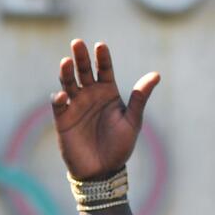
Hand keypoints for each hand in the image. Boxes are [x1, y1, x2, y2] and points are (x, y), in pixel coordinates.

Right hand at [52, 39, 158, 181]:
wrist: (102, 172)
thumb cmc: (119, 147)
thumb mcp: (133, 121)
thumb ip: (140, 97)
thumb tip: (156, 74)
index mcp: (108, 92)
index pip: (104, 69)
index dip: (102, 57)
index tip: (100, 46)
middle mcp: (90, 95)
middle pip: (84, 70)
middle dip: (81, 56)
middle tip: (77, 43)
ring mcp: (75, 105)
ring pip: (68, 82)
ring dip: (66, 72)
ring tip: (66, 62)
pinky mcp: (63, 118)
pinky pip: (58, 104)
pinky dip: (58, 98)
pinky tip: (62, 96)